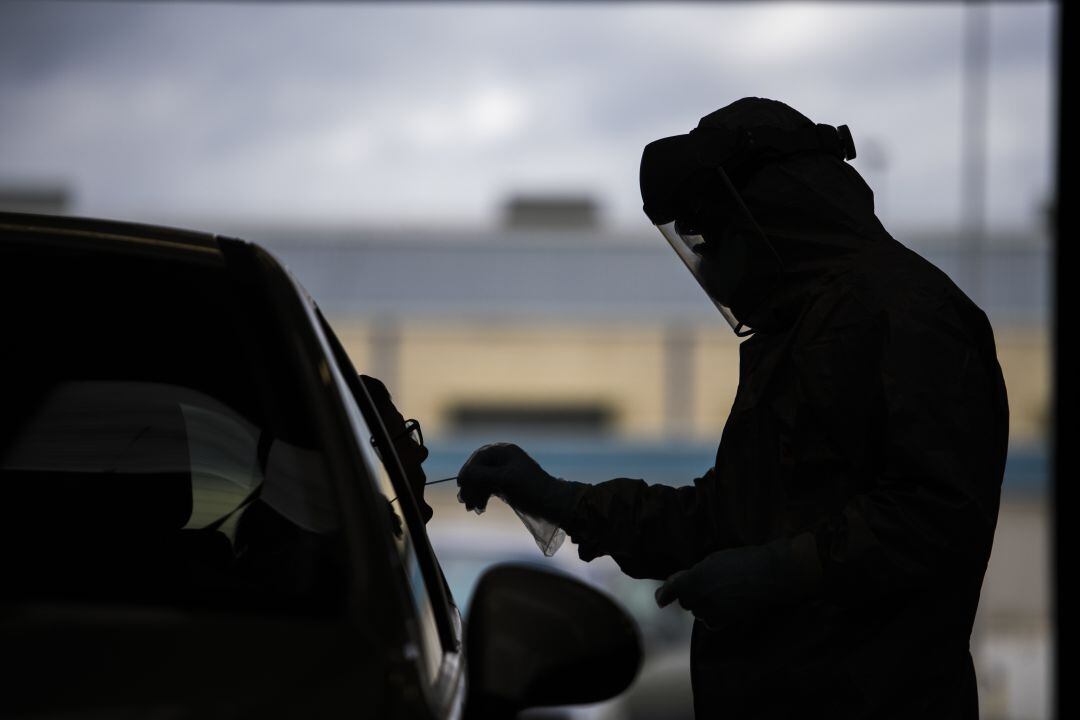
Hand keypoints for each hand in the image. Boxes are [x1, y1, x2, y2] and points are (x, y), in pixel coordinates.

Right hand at [456, 443, 584, 523]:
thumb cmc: (530, 488)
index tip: (461, 485)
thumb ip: (482, 475)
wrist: (552, 503)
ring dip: (475, 494)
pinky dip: (482, 497)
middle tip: (465, 502)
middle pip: (478, 470)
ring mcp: (504, 473)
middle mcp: (504, 459)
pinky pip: (488, 489)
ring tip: (472, 509)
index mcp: (505, 452)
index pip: (479, 458)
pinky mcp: (506, 485)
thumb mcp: (504, 480)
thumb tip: (463, 475)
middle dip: (471, 486)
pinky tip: (480, 508)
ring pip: (482, 481)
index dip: (468, 471)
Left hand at [654, 535, 819, 629]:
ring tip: (723, 591)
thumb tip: (676, 583)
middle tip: (710, 581)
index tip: (661, 600)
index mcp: (691, 580)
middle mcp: (697, 599)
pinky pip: (711, 622)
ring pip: (699, 612)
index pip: (669, 592)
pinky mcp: (725, 621)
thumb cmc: (740, 560)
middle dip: (692, 593)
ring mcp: (710, 611)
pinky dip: (716, 616)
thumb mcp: (711, 561)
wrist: (769, 574)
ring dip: (705, 604)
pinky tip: (728, 605)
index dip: (665, 595)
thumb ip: (691, 574)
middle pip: (686, 601)